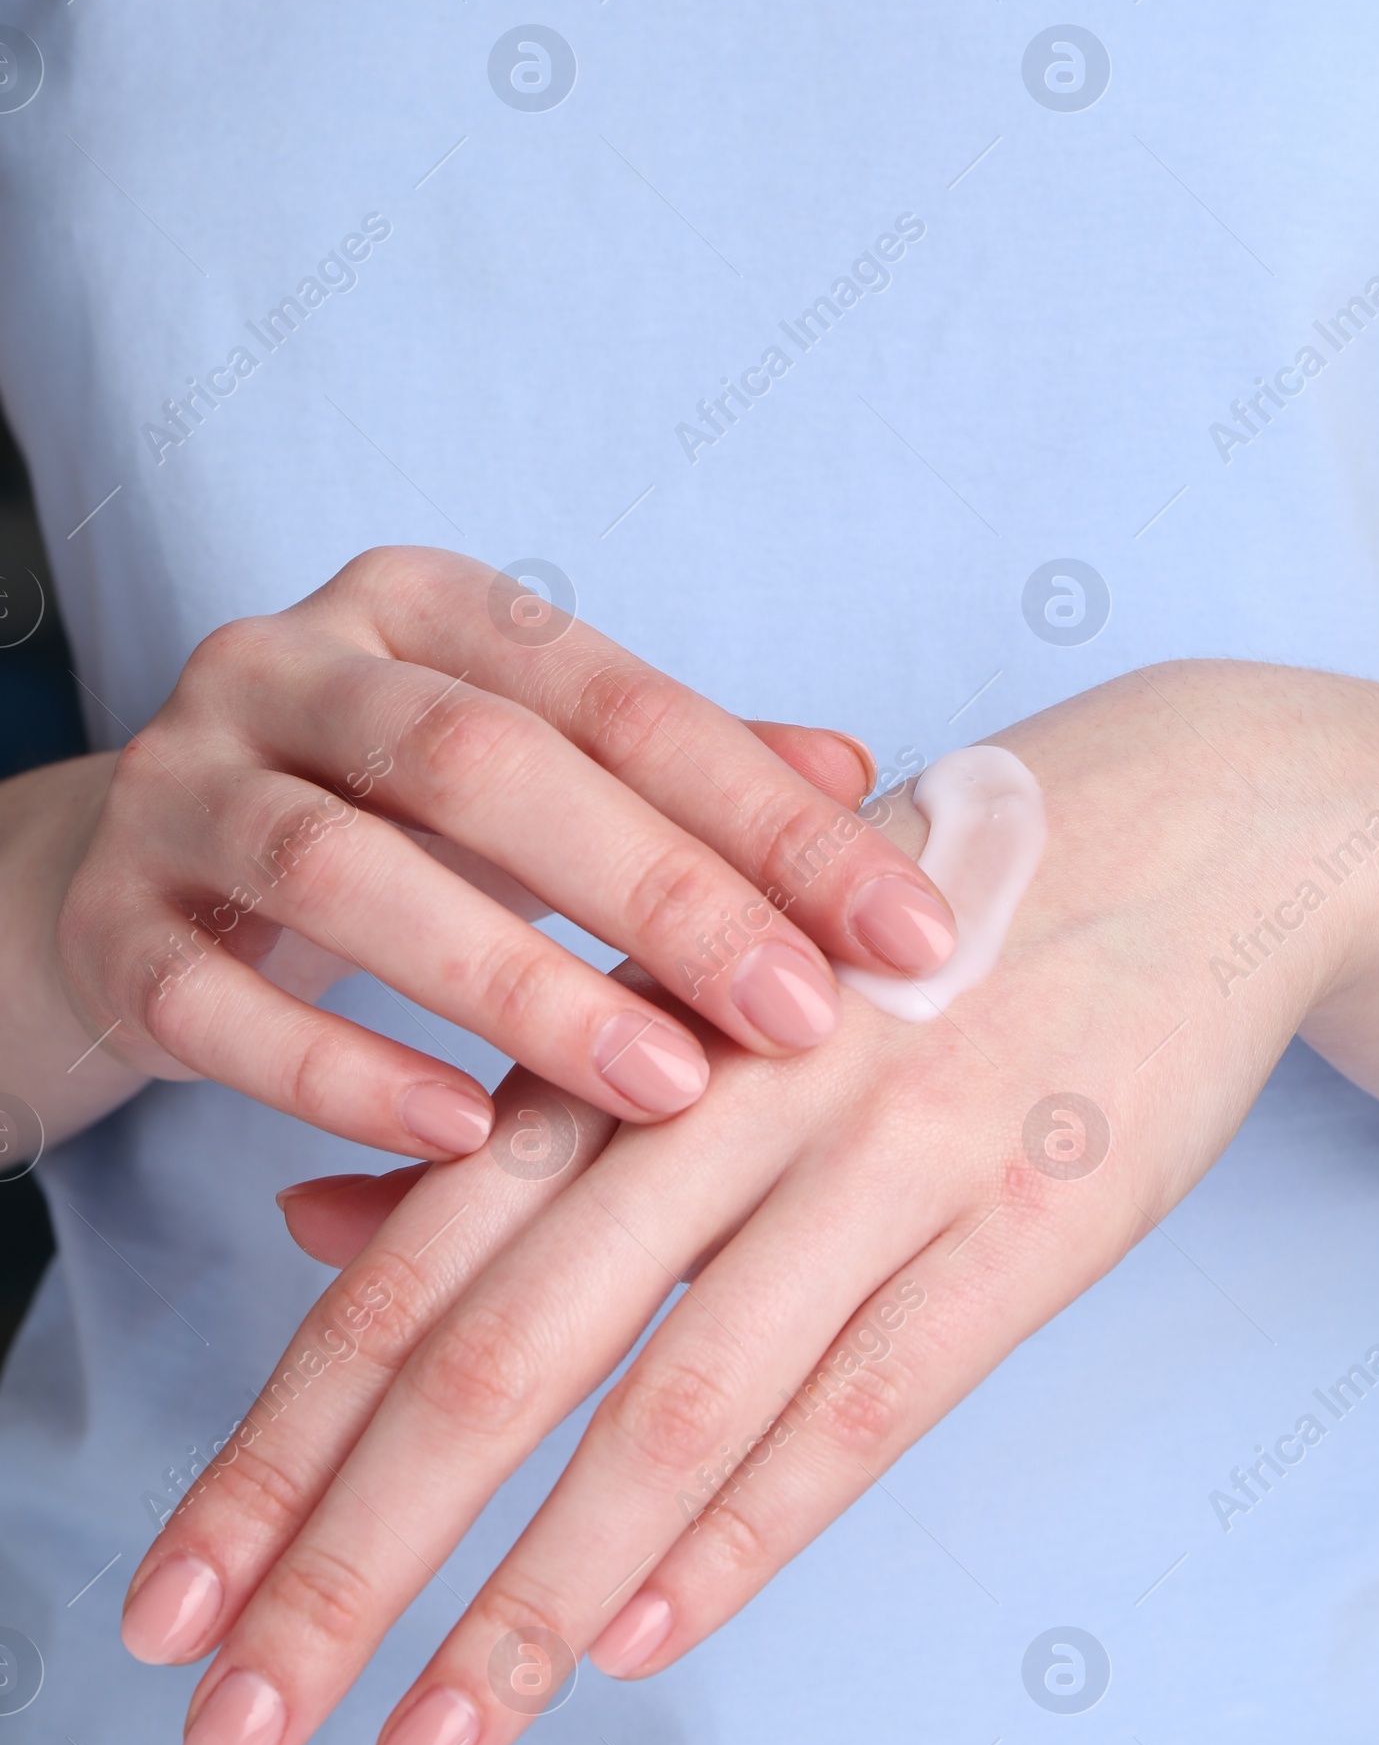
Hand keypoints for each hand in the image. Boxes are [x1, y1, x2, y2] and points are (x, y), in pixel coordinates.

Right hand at [44, 545, 956, 1154]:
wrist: (137, 876)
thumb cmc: (389, 826)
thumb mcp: (538, 777)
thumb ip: (683, 773)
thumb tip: (859, 770)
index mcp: (423, 609)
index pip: (621, 699)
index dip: (769, 816)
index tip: (908, 931)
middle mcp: (288, 664)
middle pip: (481, 763)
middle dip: (659, 895)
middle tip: (798, 1018)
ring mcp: (176, 784)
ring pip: (341, 871)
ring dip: (512, 987)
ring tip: (658, 1088)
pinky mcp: (104, 916)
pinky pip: (212, 999)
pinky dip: (337, 1071)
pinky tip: (458, 1135)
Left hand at [124, 658, 1378, 1744]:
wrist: (1194, 830)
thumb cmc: (910, 922)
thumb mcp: (700, 978)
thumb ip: (519, 1117)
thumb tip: (309, 1230)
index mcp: (632, 1021)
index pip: (409, 1263)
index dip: (277, 1444)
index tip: (175, 1603)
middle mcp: (731, 1084)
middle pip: (501, 1350)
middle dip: (355, 1558)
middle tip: (239, 1732)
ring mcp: (889, 1152)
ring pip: (676, 1402)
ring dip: (535, 1596)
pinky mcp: (1033, 1219)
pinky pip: (867, 1402)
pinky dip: (747, 1532)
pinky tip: (640, 1639)